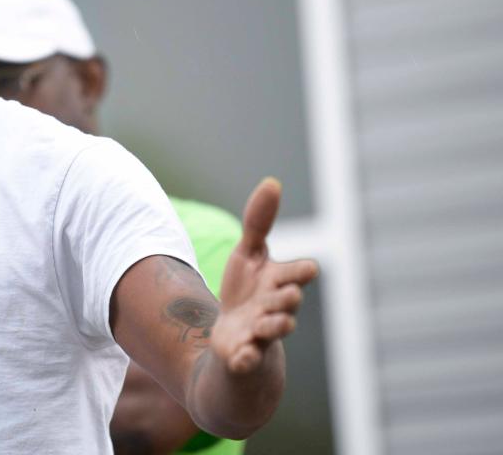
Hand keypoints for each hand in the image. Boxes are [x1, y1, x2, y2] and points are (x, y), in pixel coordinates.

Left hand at [211, 178, 318, 374]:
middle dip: (288, 297)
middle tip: (286, 295)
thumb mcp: (249, 254)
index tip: (307, 269)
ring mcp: (261, 332)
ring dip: (273, 326)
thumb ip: (259, 222)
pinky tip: (239, 357)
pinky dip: (245, 359)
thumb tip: (272, 181)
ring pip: (274, 329)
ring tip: (263, 323)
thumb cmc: (247, 290)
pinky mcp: (244, 354)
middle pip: (289, 301)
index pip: (300, 274)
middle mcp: (276, 307)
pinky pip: (248, 359)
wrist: (234, 337)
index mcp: (280, 281)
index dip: (301, 271)